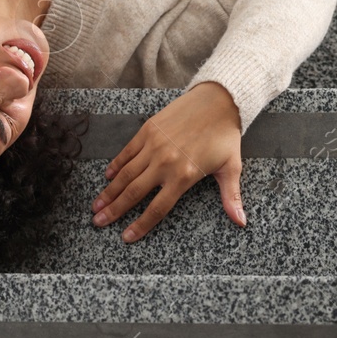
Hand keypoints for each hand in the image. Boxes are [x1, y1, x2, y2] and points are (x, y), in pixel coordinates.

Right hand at [91, 81, 244, 242]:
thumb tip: (241, 222)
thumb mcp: (231, 168)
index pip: (157, 208)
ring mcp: (154, 146)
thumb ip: (231, 197)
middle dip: (114, 210)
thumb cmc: (225, 136)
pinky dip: (116, 165)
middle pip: (134, 193)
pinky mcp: (148, 130)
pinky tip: (107, 177)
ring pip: (126, 174)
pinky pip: (127, 152)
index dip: (141, 225)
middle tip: (98, 223)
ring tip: (95, 206)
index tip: (126, 237)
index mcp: (184, 176)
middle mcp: (165, 163)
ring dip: (109, 191)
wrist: (218, 100)